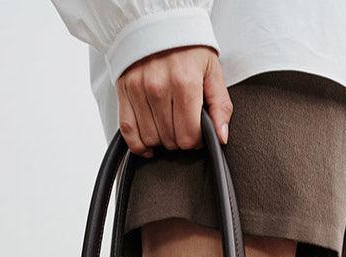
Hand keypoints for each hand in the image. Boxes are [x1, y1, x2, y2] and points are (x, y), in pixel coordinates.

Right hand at [117, 45, 231, 155]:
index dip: (197, 140)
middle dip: (180, 139)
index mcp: (185, 83)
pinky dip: (138, 144)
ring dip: (162, 140)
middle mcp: (159, 87)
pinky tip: (149, 144)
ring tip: (169, 126)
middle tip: (184, 125)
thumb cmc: (189, 48)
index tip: (198, 132)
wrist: (160, 23)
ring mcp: (139, 89)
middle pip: (170, 140)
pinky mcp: (124, 91)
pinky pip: (128, 131)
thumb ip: (220, 106)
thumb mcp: (212, 72)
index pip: (189, 136)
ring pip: (150, 138)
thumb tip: (221, 137)